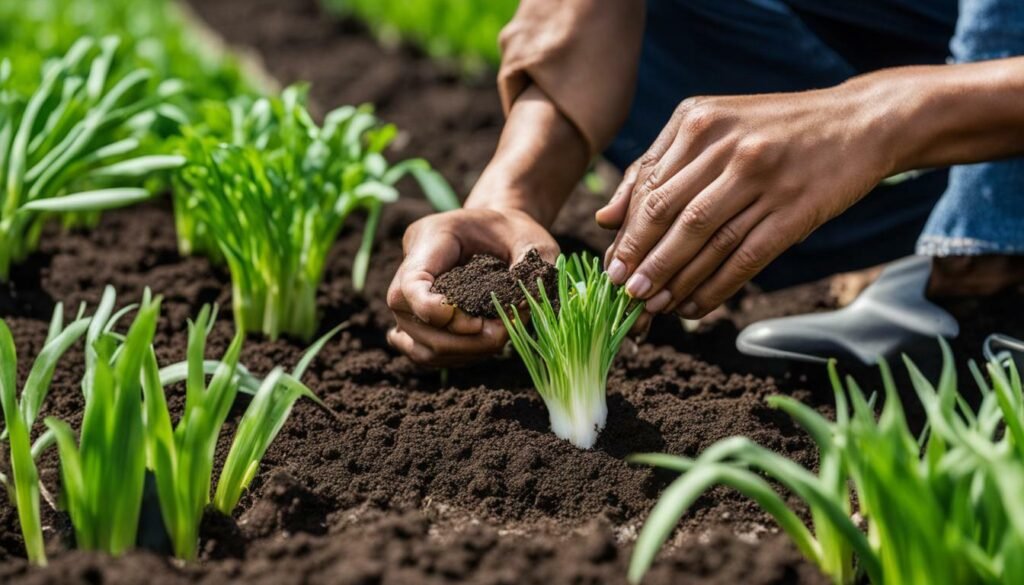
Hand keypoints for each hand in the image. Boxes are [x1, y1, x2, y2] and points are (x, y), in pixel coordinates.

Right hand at [386, 208, 558, 366]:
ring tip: (501, 335)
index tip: (475, 321)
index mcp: (428, 240)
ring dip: (464, 351)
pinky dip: (458, 356)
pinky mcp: (415, 326)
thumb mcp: (529, 238)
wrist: (496, 232)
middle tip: (504, 330)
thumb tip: (529, 303)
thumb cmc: (511, 232)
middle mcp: (407, 272)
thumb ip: (531, 265)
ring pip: (420, 347)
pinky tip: (485, 342)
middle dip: (463, 339)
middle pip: (412, 322)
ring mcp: (406, 303)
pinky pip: (426, 354)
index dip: (434, 310)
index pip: (410, 286)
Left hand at [597, 83, 897, 318]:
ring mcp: (764, 179)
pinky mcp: (794, 211)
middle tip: (624, 294)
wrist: (859, 122)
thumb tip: (604, 218)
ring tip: (653, 306)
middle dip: (641, 260)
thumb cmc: (773, 130)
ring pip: (704, 240)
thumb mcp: (713, 127)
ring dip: (673, 280)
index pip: (649, 186)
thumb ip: (657, 166)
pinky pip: (743, 258)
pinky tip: (694, 307)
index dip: (626, 234)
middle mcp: (728, 147)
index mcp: (699, 121)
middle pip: (669, 214)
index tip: (610, 269)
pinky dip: (714, 287)